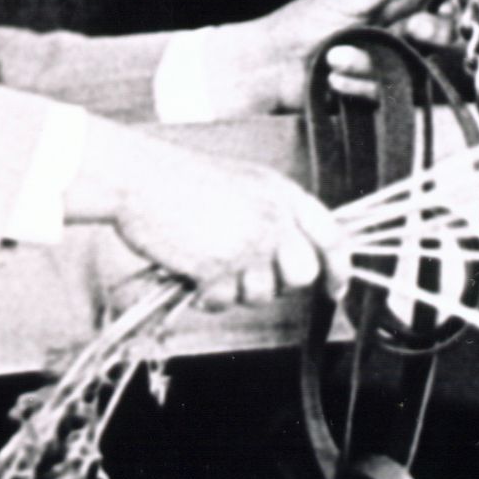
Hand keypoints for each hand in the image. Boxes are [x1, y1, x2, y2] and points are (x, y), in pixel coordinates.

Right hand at [69, 119, 348, 307]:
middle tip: (247, 273)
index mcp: (282, 193)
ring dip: (235, 289)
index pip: (332, 236)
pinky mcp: (219, 267)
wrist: (139, 177)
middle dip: (279, 283)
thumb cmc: (181, 180)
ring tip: (207, 263)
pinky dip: (207, 296)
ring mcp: (247, 244)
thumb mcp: (244, 183)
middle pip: (302, 274)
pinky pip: (224, 301)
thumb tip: (292, 253)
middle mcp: (272, 218)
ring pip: (262, 294)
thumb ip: (274, 212)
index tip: (336, 289)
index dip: (340, 268)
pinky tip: (191, 271)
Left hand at [166, 0, 459, 119]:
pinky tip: (333, 76)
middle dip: (437, 31)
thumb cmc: (301, 25)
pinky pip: (389, 90)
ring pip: (415, 65)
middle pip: (443, 34)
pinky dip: (359, 81)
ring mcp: (389, 64)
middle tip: (419, 28)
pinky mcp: (377, 93)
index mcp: (391, 3)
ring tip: (337, 56)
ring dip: (375, 62)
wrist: (269, 66)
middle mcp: (397, 33)